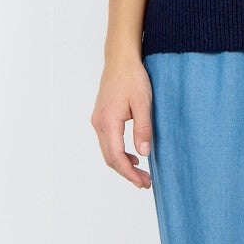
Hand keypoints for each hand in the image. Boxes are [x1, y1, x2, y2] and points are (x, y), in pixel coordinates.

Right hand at [91, 57, 154, 187]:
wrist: (120, 60)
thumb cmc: (133, 78)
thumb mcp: (144, 103)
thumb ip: (143, 129)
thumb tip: (143, 154)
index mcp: (108, 121)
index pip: (117, 156)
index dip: (129, 173)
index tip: (143, 183)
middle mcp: (99, 123)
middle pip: (110, 158)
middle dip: (127, 173)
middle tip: (145, 183)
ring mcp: (98, 120)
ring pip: (107, 151)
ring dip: (122, 165)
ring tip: (141, 173)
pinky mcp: (101, 117)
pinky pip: (107, 142)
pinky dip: (118, 153)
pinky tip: (133, 157)